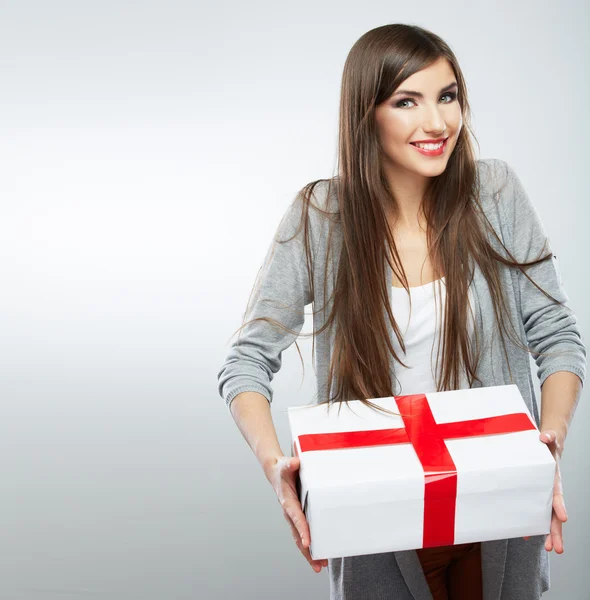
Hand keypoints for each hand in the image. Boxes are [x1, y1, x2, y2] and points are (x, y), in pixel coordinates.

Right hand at [266, 455, 328, 572]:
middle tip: (318, 564)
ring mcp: (293, 516)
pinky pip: (303, 532)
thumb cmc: (282, 469)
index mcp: (287, 501)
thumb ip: (290, 464)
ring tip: (320, 565)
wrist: (275, 471)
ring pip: (300, 537)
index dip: (302, 530)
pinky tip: (320, 553)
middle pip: (298, 535)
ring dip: (309, 552)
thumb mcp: (285, 464)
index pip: (296, 517)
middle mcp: (289, 512)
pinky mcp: (297, 516)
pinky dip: (310, 545)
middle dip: (307, 551)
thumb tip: (295, 463)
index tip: (308, 543)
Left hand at [523, 430, 566, 551]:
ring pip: (549, 517)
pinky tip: (529, 534)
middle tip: (557, 548)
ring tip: (551, 548)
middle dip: (557, 531)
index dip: (560, 506)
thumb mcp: (548, 440)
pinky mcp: (537, 495)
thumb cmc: (547, 445)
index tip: (562, 518)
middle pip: (556, 514)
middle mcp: (552, 490)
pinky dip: (534, 523)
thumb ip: (548, 438)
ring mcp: (546, 495)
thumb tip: (544, 437)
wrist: (547, 447)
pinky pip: (537, 512)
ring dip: (550, 533)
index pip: (558, 494)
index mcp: (554, 479)